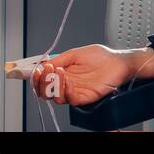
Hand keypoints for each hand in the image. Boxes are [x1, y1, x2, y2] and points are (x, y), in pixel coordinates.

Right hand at [30, 44, 147, 105]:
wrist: (118, 62)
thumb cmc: (101, 57)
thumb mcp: (76, 53)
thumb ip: (60, 59)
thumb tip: (43, 64)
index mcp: (63, 73)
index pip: (44, 80)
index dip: (36, 77)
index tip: (35, 70)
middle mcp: (66, 84)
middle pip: (45, 91)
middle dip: (41, 81)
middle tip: (46, 70)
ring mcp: (74, 92)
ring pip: (54, 97)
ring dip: (53, 85)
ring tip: (59, 71)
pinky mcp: (83, 97)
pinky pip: (69, 99)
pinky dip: (64, 91)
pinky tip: (67, 80)